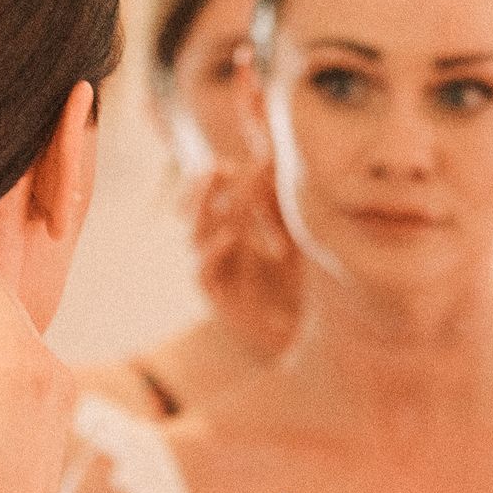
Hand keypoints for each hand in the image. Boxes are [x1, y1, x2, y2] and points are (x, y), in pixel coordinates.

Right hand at [190, 158, 301, 357]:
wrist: (296, 337)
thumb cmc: (290, 285)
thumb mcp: (290, 235)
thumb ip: (279, 200)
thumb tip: (275, 155)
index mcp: (230, 231)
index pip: (210, 197)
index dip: (214, 176)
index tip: (233, 158)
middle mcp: (217, 250)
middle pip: (196, 211)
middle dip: (203, 188)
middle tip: (217, 166)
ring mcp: (215, 273)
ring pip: (196, 236)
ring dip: (206, 211)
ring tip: (222, 201)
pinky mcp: (217, 297)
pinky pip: (204, 272)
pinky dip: (214, 252)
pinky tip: (231, 236)